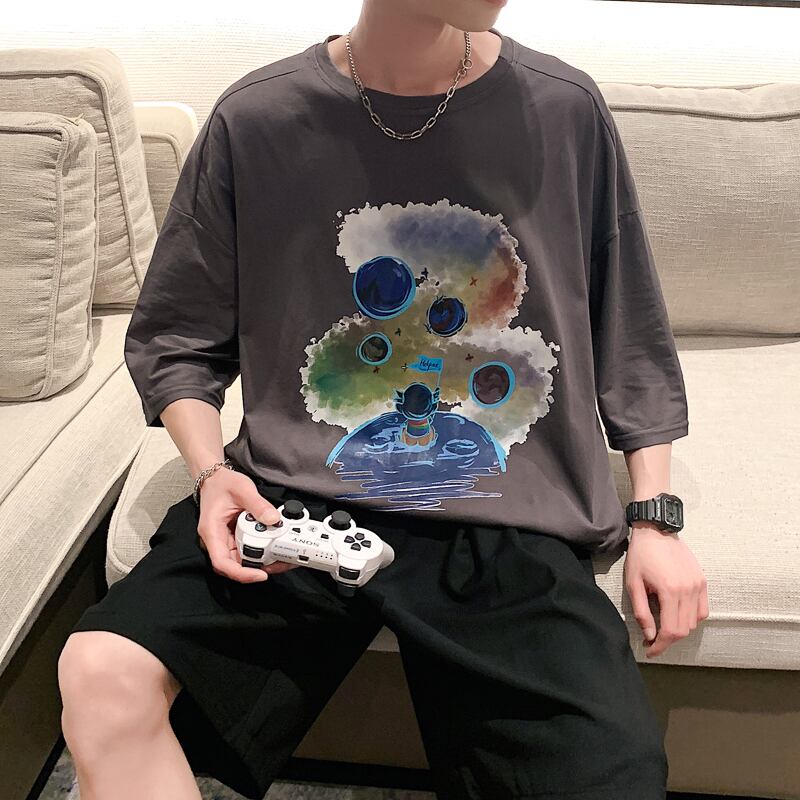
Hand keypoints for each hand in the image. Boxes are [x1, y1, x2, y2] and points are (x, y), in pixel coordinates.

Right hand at [195, 467, 300, 582]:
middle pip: (234, 565)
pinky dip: (260, 551)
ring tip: (281, 557)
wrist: (216, 478)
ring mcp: (225, 540)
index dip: (241, 573)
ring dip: (261, 562)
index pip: (222, 562)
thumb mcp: (242, 489)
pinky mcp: (234, 537)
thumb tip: (273, 519)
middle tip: (279, 564)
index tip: (260, 575)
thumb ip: (258, 505)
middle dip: (257, 569)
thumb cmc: (222, 483)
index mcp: (212, 531)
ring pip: (241, 560)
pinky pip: (246, 549)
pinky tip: (273, 547)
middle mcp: (217, 540)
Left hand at [623, 524, 708, 657]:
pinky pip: (702, 610)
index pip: (670, 631)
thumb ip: (642, 612)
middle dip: (667, 639)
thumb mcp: (633, 583)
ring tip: (663, 627)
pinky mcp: (702, 581)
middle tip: (653, 639)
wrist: (655, 531)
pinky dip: (692, 619)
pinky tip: (677, 615)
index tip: (650, 650)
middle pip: (683, 629)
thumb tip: (649, 635)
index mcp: (670, 591)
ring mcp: (698, 586)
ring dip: (679, 630)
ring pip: (694, 622)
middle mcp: (688, 590)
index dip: (660, 645)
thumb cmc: (641, 556)